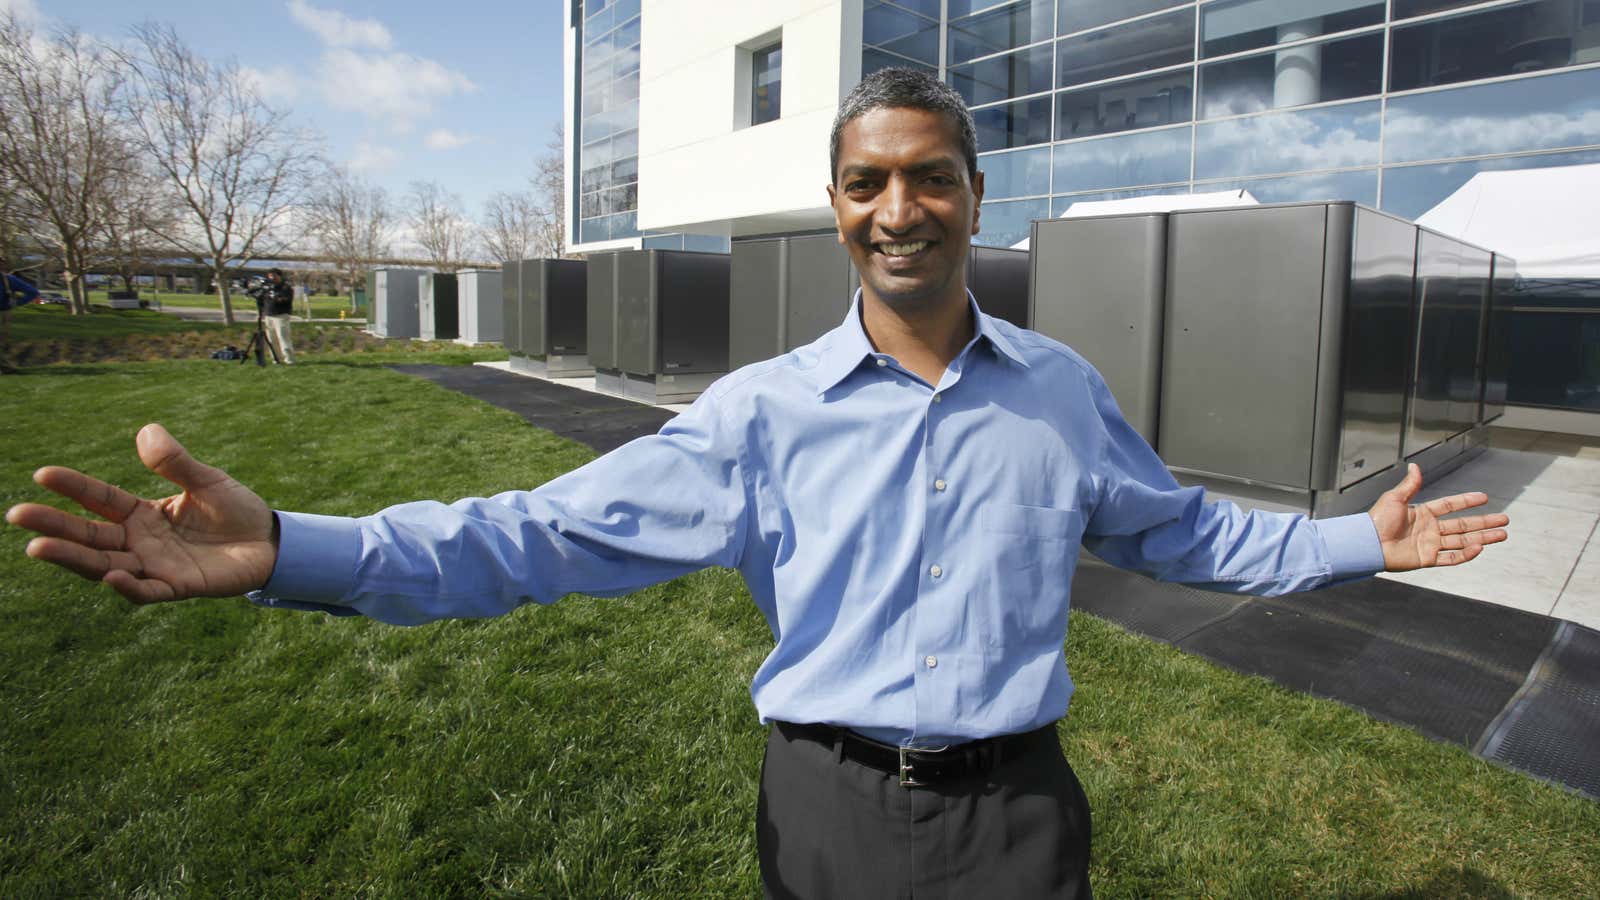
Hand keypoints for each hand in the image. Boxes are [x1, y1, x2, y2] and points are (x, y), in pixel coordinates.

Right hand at [5, 423, 277, 602]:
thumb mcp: (207, 480)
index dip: (72, 488)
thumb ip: (176, 462)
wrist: (271, 543)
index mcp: (142, 513)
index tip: (42, 475)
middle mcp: (140, 541)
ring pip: (105, 564)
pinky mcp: (179, 586)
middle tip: (17, 514)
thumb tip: (146, 431)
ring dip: (73, 557)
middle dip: (54, 526)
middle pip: (90, 535)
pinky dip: (128, 586)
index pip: (99, 499)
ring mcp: (156, 565)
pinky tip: (110, 576)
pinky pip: (147, 590)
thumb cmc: (236, 511)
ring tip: (38, 547)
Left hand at [1369, 463, 1509, 570]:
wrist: (1367, 544)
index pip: (1450, 506)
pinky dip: (1466, 554)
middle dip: (1484, 522)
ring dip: (1483, 538)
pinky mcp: (1427, 559)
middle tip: (1504, 520)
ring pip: (1463, 541)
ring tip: (1502, 535)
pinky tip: (1480, 547)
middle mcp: (1429, 529)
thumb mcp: (1394, 498)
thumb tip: (1414, 465)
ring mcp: (1430, 545)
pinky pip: (1451, 558)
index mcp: (1422, 513)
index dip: (1466, 501)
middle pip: (1463, 525)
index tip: (1484, 498)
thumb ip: (1409, 485)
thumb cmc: (1376, 520)